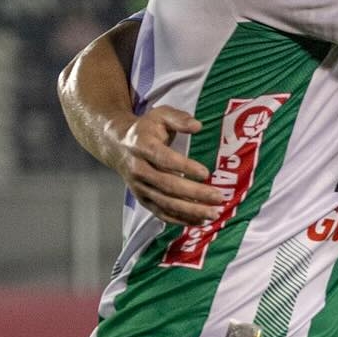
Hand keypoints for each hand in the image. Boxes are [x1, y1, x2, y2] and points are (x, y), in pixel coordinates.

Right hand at [106, 105, 221, 224]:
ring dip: (190, 211)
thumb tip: (198, 126)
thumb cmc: (146, 129)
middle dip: (194, 193)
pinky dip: (180, 219)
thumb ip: (179, 119)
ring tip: (213, 213)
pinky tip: (199, 221)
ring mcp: (139, 187)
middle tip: (218, 197)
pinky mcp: (143, 199)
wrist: (119, 145)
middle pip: (167, 185)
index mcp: (143, 146)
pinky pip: (161, 213)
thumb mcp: (161, 115)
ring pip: (165, 203)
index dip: (184, 167)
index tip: (206, 173)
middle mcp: (139, 169)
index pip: (164, 159)